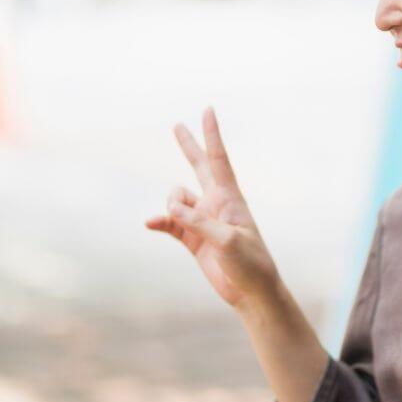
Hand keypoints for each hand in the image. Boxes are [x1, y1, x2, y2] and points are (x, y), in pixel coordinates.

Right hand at [145, 106, 279, 309]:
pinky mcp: (193, 239)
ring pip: (176, 198)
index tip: (208, 109)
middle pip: (198, 167)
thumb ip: (198, 222)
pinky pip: (169, 223)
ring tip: (174, 219)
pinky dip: (159, 222)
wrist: (251, 291)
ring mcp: (203, 220)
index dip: (212, 134)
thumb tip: (170, 208)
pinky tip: (150, 224)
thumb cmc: (249, 262)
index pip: (218, 159)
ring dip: (170, 205)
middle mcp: (215, 203)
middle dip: (187, 146)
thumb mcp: (227, 240)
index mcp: (230, 197)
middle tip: (177, 125)